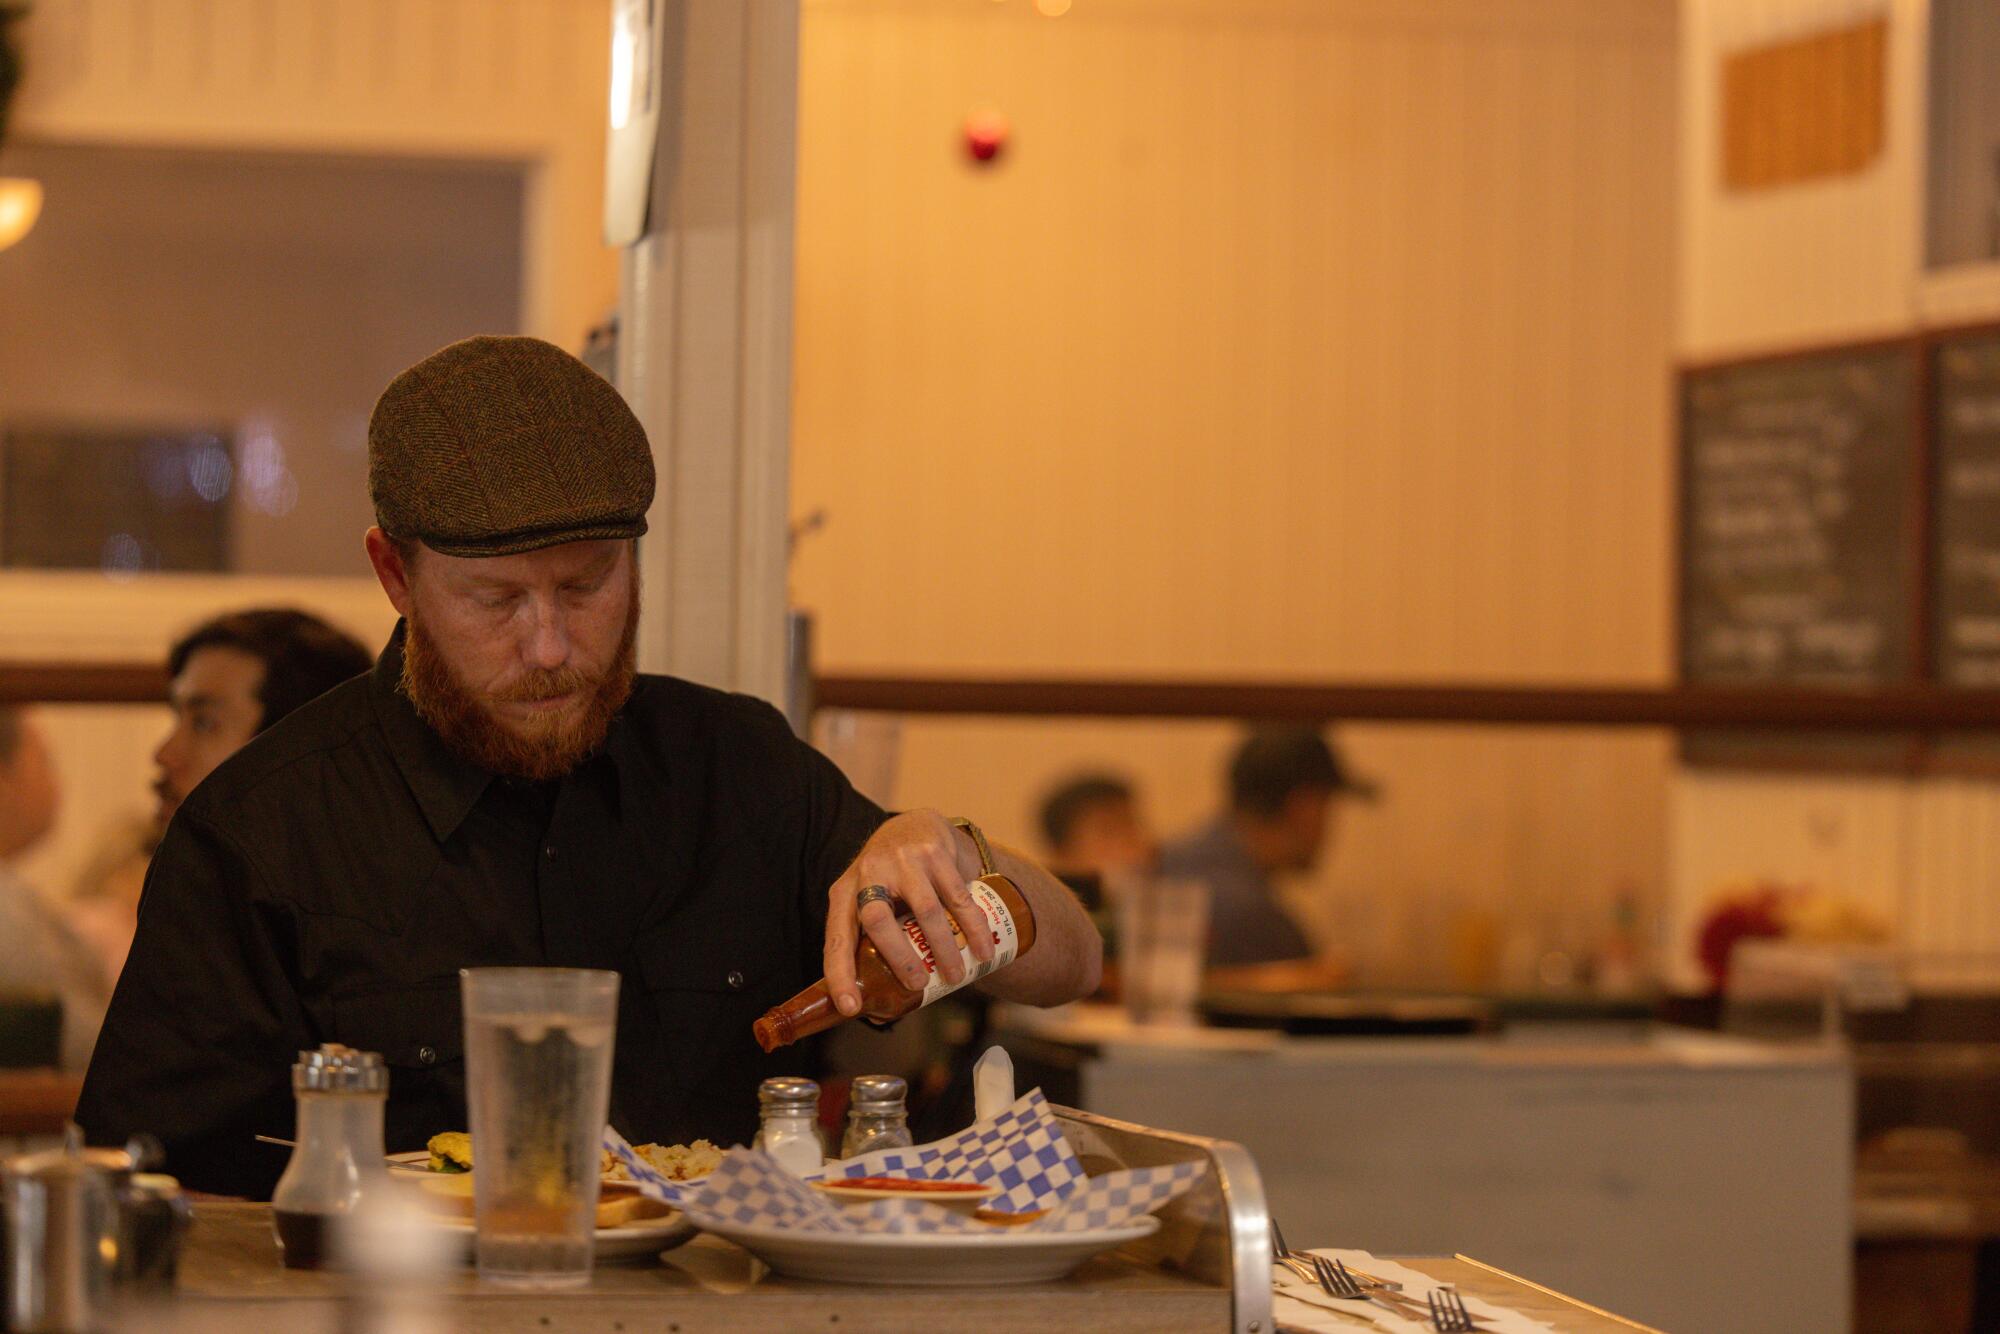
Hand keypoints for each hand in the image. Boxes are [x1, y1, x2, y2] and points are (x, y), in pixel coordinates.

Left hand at [823, 811, 995, 1015]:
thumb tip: (876, 1012)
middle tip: (920, 984)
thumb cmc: (887, 882)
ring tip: (956, 976)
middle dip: (900, 958)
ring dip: (944, 948)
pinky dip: (973, 927)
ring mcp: (902, 860)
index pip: (836, 938)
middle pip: (878, 920)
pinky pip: (957, 896)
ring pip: (925, 910)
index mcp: (844, 894)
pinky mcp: (934, 852)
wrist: (914, 827)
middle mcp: (869, 872)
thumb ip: (871, 947)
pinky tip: (983, 948)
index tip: (851, 1007)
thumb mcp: (867, 904)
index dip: (839, 974)